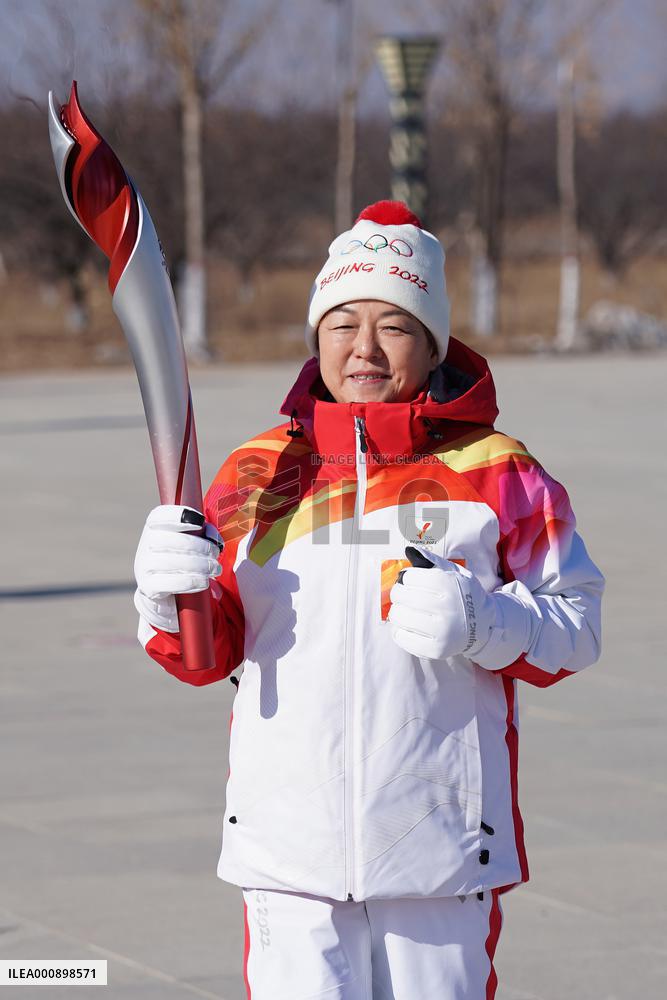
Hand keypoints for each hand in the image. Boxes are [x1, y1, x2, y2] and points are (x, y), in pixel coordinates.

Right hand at [133, 505, 222, 632]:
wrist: (162, 590)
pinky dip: (192, 582)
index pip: (159, 516)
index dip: (178, 516)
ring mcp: (144, 566)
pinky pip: (171, 583)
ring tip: (214, 569)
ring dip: (200, 565)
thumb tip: (212, 536)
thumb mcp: (190, 542)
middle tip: (215, 554)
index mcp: (154, 528)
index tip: (199, 521)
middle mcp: (146, 544)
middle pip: (173, 540)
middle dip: (200, 546)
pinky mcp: (148, 587)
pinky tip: (203, 582)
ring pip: (174, 562)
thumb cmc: (181, 558)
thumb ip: (203, 532)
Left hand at [388, 546, 496, 661]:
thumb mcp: (454, 573)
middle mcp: (446, 608)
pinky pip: (401, 637)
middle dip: (398, 593)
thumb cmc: (463, 596)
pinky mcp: (436, 650)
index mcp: (449, 586)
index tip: (412, 581)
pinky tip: (408, 626)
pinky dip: (399, 630)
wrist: (483, 626)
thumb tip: (409, 550)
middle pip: (400, 596)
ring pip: (398, 616)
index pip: (409, 577)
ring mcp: (441, 631)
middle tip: (404, 596)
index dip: (407, 578)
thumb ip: (432, 561)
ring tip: (406, 611)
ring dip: (397, 611)